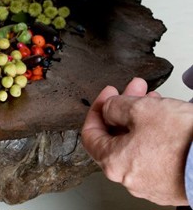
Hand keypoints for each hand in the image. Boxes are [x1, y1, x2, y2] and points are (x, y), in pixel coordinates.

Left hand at [82, 77, 192, 205]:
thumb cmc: (184, 141)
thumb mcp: (141, 109)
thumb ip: (115, 106)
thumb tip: (108, 108)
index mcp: (113, 162)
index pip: (90, 134)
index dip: (97, 109)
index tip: (108, 94)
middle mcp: (128, 178)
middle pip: (116, 137)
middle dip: (124, 108)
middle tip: (134, 89)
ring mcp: (150, 184)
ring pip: (136, 144)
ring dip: (140, 119)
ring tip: (154, 99)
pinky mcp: (170, 184)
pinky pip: (154, 156)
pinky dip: (154, 136)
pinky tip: (166, 119)